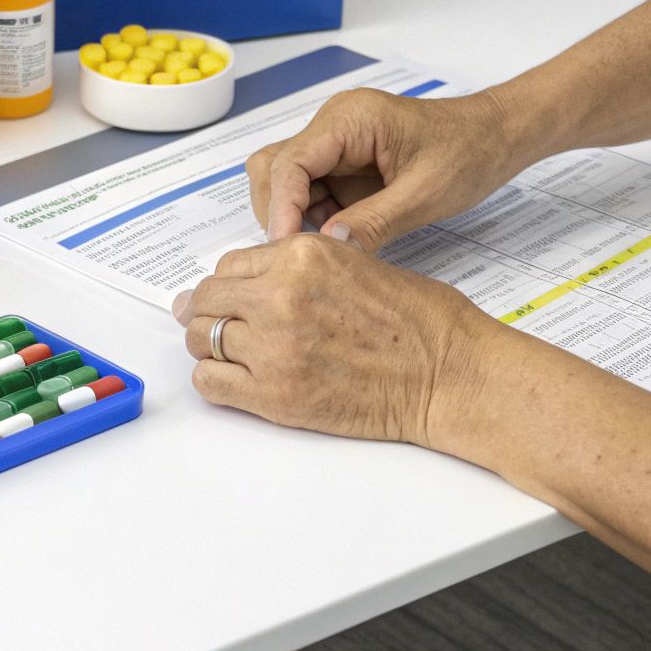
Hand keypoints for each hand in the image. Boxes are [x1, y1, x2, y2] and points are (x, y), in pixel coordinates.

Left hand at [171, 233, 504, 447]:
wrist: (449, 375)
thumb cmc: (421, 323)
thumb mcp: (355, 262)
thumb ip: (300, 268)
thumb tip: (258, 279)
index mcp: (301, 255)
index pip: (230, 263)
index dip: (231, 284)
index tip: (233, 298)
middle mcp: (280, 295)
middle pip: (207, 299)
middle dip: (210, 312)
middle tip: (220, 326)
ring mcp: (274, 346)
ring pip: (201, 339)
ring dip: (210, 346)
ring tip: (233, 355)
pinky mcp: (275, 395)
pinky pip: (210, 382)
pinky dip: (214, 380)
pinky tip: (236, 381)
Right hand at [246, 87, 532, 249]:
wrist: (497, 135)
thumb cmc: (470, 151)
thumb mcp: (424, 194)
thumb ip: (373, 222)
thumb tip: (327, 250)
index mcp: (350, 119)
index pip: (289, 162)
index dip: (281, 207)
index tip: (286, 249)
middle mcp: (333, 125)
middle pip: (274, 169)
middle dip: (280, 212)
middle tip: (300, 255)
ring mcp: (335, 144)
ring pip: (286, 182)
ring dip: (295, 217)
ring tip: (323, 250)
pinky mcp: (343, 164)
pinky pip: (312, 192)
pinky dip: (314, 219)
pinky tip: (337, 239)